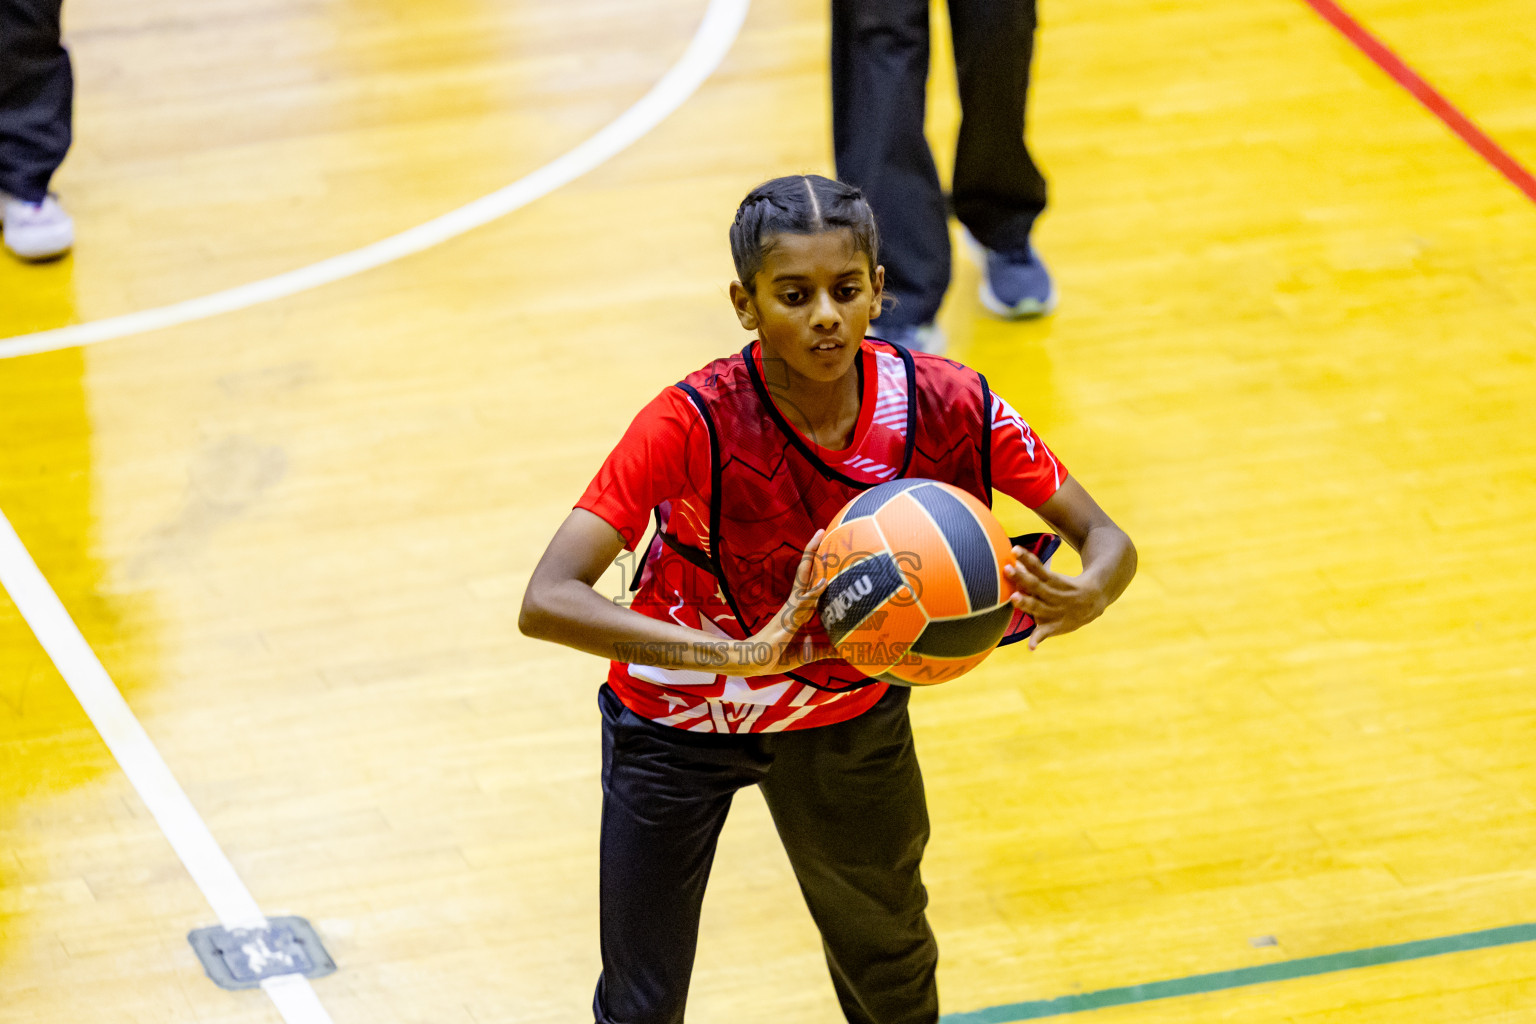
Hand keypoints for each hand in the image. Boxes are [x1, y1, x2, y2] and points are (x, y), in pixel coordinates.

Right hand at [735, 530, 835, 673]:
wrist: (757, 663)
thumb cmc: (780, 655)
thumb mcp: (809, 652)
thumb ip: (826, 649)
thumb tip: (845, 650)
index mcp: (799, 607)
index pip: (809, 580)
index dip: (816, 564)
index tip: (826, 547)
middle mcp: (795, 603)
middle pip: (805, 571)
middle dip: (812, 552)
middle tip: (821, 531)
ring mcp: (791, 609)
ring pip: (803, 579)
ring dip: (812, 561)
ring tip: (822, 543)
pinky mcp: (788, 619)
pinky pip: (803, 603)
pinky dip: (814, 592)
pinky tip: (824, 583)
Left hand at [1005, 546, 1107, 649]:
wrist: (1094, 602)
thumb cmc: (1064, 586)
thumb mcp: (1053, 576)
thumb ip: (1033, 571)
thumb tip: (1013, 558)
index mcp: (1055, 581)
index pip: (1039, 568)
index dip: (1028, 559)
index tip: (1015, 550)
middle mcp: (1054, 596)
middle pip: (1036, 586)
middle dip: (1022, 578)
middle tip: (1007, 568)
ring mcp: (1054, 612)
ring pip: (1038, 607)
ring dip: (1027, 603)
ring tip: (1015, 597)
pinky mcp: (1054, 627)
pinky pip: (1044, 634)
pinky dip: (1037, 640)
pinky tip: (1030, 647)